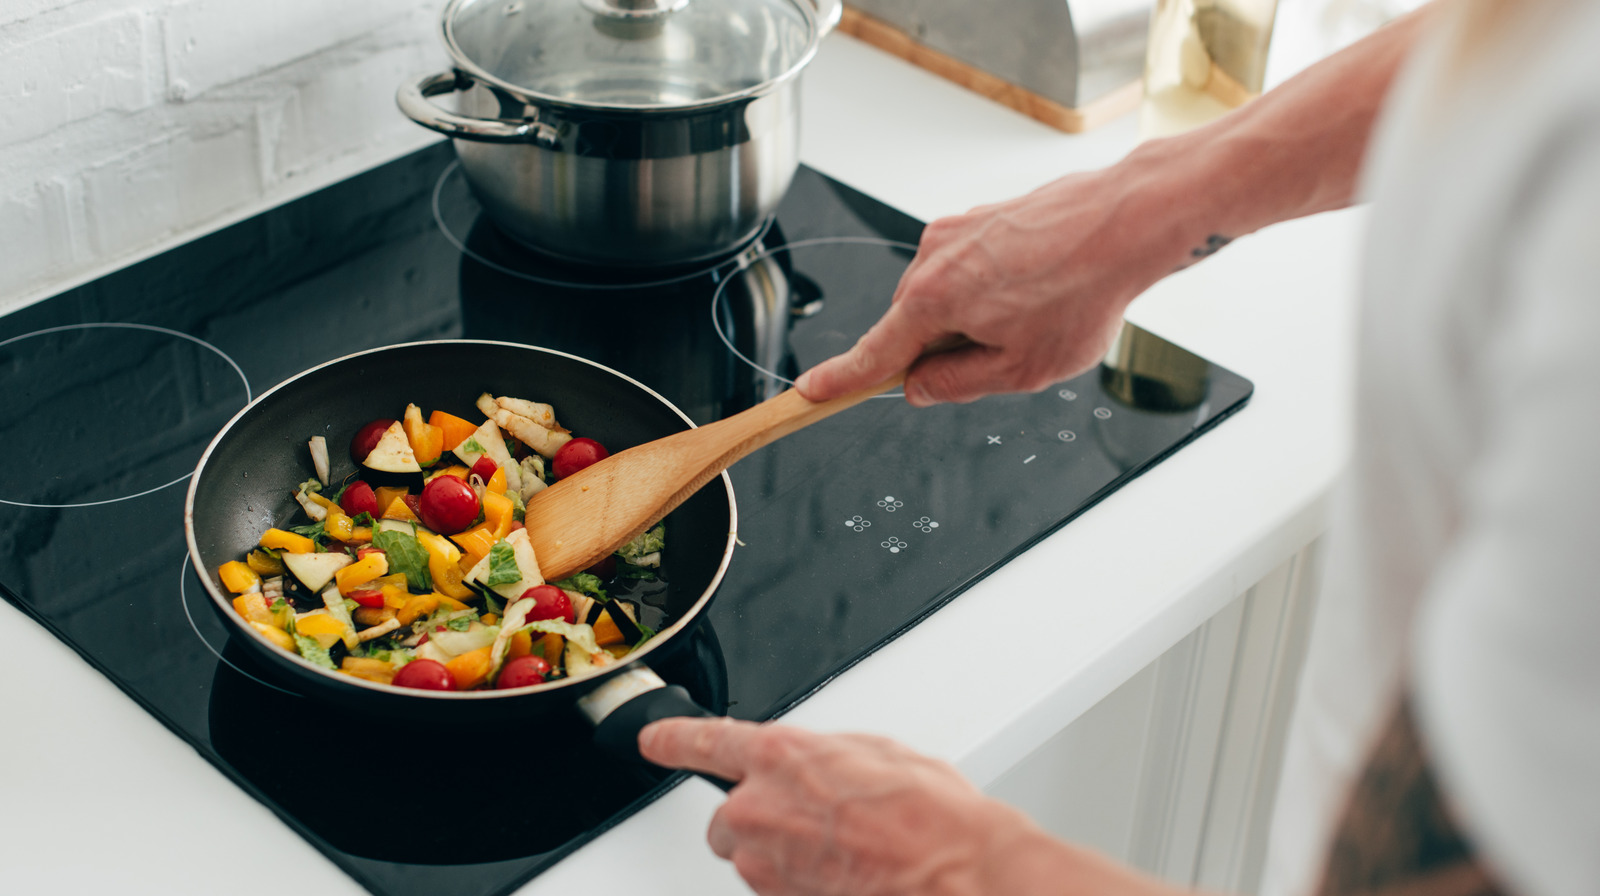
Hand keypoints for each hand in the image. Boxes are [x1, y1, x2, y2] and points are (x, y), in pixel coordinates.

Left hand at [639, 717, 1036, 895]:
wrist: (958, 874)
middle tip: (811, 820)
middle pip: (727, 817)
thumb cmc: (932, 815)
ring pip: (751, 857)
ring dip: (782, 854)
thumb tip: (818, 765)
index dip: (672, 739)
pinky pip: (778, 888)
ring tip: (842, 850)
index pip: (703, 741)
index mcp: (780, 756)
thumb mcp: (878, 752)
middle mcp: (759, 809)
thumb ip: (825, 755)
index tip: (654, 739)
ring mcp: (766, 865)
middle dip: (758, 818)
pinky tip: (844, 873)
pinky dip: (801, 883)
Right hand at [795, 161, 1190, 406]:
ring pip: (944, 297)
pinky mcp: (980, 218)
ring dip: (975, 317)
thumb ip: (957, 383)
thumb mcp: (1021, 369)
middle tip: (1007, 353)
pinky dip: (994, 289)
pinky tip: (1041, 289)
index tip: (810, 393)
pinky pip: (968, 269)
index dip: (840, 380)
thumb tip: (921, 387)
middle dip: (945, 349)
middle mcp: (932, 257)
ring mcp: (956, 231)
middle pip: (913, 326)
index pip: (873, 354)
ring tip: (1037, 314)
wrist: (1128, 222)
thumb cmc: (1083, 291)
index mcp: (932, 300)